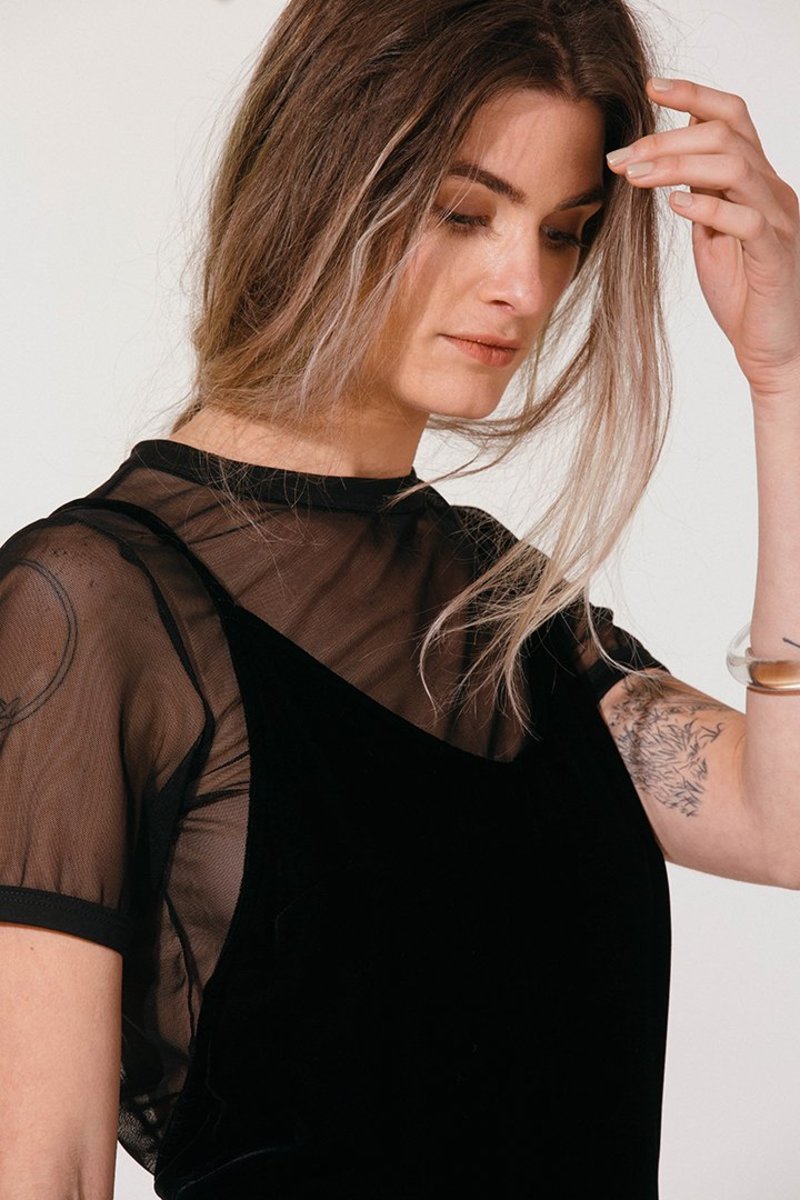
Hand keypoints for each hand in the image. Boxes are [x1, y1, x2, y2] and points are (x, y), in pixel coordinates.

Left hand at [606, 77, 799, 400]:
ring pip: (734, 166)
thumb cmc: (743, 293)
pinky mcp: (774, 253)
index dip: (694, 96)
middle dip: (666, 139)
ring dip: (677, 166)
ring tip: (636, 178)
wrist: (771, 346)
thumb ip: (699, 200)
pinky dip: (707, 206)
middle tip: (620, 157)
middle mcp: (771, 190)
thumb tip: (668, 168)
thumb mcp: (711, 238)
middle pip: (725, 134)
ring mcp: (776, 219)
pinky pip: (745, 217)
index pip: (731, 118)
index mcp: (755, 182)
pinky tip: (675, 206)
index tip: (651, 89)